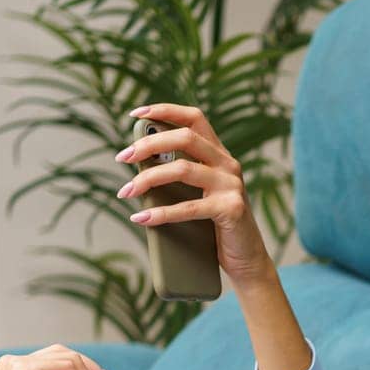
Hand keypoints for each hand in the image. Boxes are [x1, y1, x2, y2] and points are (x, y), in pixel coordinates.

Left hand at [116, 103, 274, 284]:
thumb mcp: (198, 194)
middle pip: (184, 138)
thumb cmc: (215, 226)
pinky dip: (161, 213)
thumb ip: (179, 177)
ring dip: (147, 178)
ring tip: (125, 191)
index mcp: (219, 155)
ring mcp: (232, 185)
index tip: (135, 114)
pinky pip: (190, 207)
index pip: (193, 119)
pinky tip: (142, 218)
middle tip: (123, 157)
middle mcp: (228, 164)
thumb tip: (137, 166)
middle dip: (149, 144)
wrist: (247, 259)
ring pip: (182, 169)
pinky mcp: (231, 209)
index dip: (165, 110)